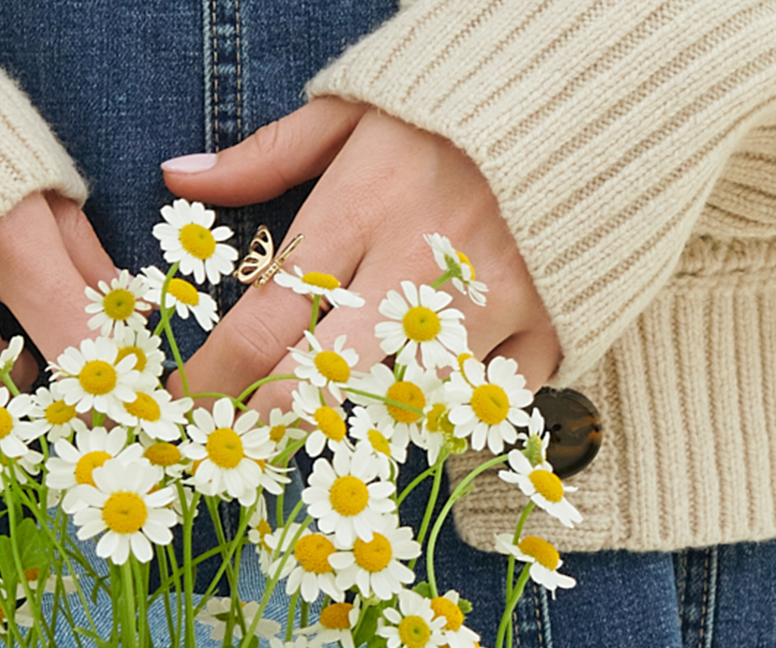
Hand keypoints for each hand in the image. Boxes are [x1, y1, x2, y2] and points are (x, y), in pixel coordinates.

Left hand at [163, 101, 559, 410]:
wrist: (596, 77)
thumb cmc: (458, 101)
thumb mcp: (354, 108)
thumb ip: (267, 154)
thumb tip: (179, 178)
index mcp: (363, 206)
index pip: (263, 319)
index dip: (213, 380)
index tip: (184, 410)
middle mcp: (421, 263)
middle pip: (323, 384)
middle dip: (274, 423)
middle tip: (247, 442)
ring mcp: (490, 301)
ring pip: (402, 408)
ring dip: (362, 431)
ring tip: (334, 439)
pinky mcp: (551, 323)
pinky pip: (488, 404)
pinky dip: (455, 417)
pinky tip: (426, 415)